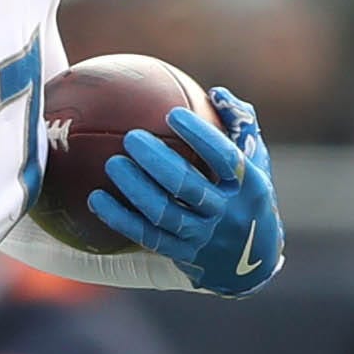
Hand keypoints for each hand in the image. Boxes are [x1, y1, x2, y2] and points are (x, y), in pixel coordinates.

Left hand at [87, 84, 282, 297]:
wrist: (251, 261)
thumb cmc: (248, 196)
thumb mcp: (257, 163)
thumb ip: (241, 125)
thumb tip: (216, 92)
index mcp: (249, 185)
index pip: (226, 158)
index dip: (200, 137)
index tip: (172, 115)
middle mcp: (228, 213)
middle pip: (189, 187)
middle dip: (158, 162)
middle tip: (131, 138)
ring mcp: (204, 237)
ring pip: (165, 214)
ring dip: (136, 189)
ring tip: (113, 163)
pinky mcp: (181, 255)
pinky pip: (146, 236)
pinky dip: (120, 218)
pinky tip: (95, 199)